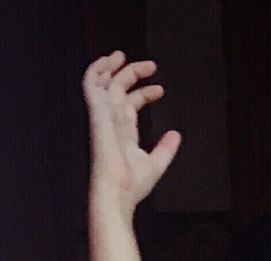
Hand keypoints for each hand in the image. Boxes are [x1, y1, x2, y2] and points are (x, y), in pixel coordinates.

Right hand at [82, 51, 180, 211]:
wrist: (118, 192)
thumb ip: (165, 148)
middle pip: (119, 91)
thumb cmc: (132, 185)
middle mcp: (112, 123)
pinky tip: (106, 62)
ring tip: (124, 55)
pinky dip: (96, 71)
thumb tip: (176, 134)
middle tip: (151, 66)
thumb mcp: (156, 164)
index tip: (160, 90)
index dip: (145, 94)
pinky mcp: (97, 113)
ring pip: (103, 84)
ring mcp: (103, 117)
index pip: (131, 106)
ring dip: (112, 67)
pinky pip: (91, 86)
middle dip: (133, 75)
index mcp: (123, 134)